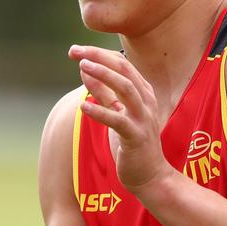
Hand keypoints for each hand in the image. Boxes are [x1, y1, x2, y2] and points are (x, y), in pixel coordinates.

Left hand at [68, 45, 172, 192]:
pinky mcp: (136, 137)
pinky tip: (83, 105)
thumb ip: (103, 92)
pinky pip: (117, 120)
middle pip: (124, 69)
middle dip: (99, 57)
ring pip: (126, 89)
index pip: (121, 64)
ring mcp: (143, 118)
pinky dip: (100, 111)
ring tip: (82, 67)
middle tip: (76, 51)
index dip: (99, 54)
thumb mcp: (116, 112)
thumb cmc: (132, 143)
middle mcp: (146, 101)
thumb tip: (85, 70)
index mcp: (142, 92)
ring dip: (103, 75)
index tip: (77, 50)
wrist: (150, 176)